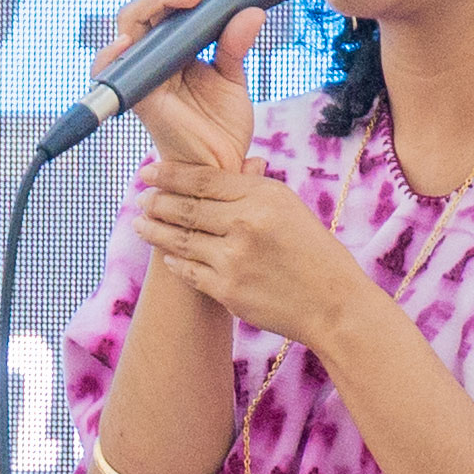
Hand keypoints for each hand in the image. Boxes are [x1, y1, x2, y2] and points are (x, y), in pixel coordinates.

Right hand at [100, 0, 257, 179]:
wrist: (218, 167)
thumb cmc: (219, 127)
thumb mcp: (233, 78)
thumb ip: (235, 43)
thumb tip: (252, 9)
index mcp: (176, 44)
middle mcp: (154, 52)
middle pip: (157, 3)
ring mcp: (141, 70)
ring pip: (134, 21)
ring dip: (162, 0)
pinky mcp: (135, 94)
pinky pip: (108, 69)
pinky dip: (111, 54)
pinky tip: (127, 38)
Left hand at [137, 142, 369, 352]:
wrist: (334, 305)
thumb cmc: (315, 254)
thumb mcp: (291, 209)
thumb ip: (255, 190)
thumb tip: (226, 169)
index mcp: (263, 197)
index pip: (203, 179)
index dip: (169, 174)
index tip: (146, 171)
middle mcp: (246, 224)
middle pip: (186, 207)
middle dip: (156, 202)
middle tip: (140, 199)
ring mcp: (234, 259)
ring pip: (181, 240)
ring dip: (155, 231)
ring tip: (139, 224)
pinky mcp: (228, 290)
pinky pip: (189, 272)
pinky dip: (175, 262)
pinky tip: (167, 257)